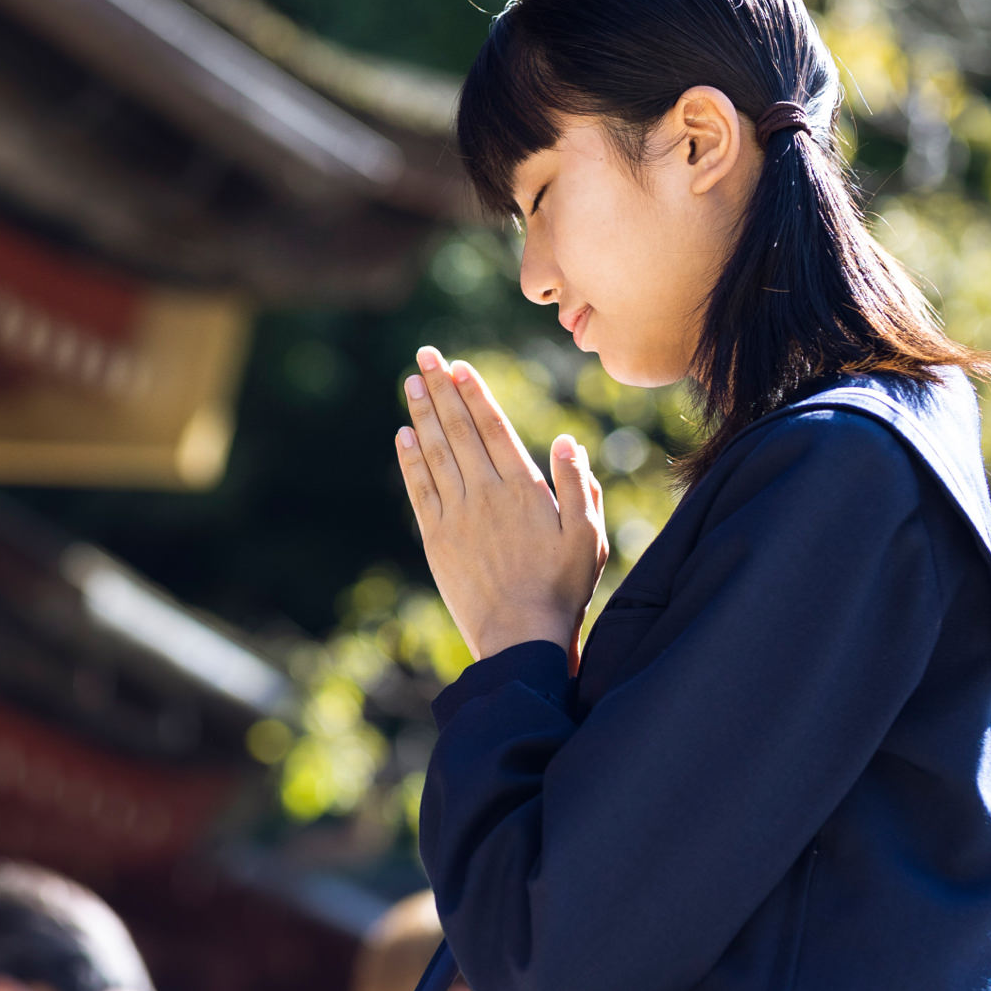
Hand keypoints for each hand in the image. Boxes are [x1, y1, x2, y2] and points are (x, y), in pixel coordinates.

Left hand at [396, 346, 607, 666]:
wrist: (519, 636)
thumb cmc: (561, 588)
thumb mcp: (588, 537)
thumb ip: (577, 486)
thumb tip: (566, 441)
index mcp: (523, 489)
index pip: (494, 428)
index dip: (475, 394)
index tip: (459, 365)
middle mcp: (486, 494)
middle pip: (459, 430)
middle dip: (442, 389)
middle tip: (425, 355)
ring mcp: (457, 515)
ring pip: (435, 453)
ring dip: (422, 415)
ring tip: (412, 382)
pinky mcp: (437, 538)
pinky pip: (420, 489)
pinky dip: (410, 461)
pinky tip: (403, 436)